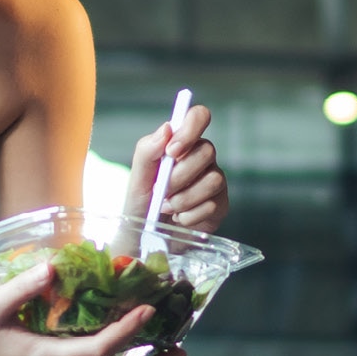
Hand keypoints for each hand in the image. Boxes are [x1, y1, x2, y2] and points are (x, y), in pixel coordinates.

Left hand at [131, 104, 227, 231]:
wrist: (145, 238)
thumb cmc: (142, 204)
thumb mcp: (136, 178)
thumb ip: (147, 151)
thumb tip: (166, 129)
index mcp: (181, 144)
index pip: (199, 117)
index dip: (190, 129)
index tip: (171, 151)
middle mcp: (201, 158)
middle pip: (208, 151)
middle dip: (180, 175)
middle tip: (161, 191)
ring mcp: (214, 181)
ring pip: (213, 179)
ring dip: (184, 198)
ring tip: (167, 208)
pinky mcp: (220, 204)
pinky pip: (213, 205)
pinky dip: (189, 215)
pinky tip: (178, 219)